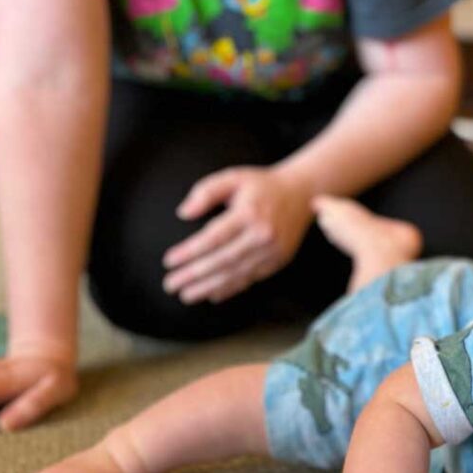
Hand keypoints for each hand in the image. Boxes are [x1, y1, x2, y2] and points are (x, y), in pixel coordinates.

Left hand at [162, 165, 313, 303]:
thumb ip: (206, 192)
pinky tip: (212, 294)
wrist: (302, 192)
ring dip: (208, 287)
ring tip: (186, 295)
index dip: (190, 252)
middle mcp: (262, 234)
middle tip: (171, 284)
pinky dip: (230, 289)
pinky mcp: (279, 261)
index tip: (169, 261)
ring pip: (236, 274)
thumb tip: (184, 213)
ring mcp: (273, 250)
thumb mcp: (233, 177)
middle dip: (194, 275)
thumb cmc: (262, 185)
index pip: (214, 237)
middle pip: (222, 260)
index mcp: (249, 213)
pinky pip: (250, 278)